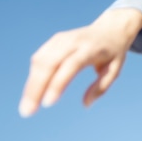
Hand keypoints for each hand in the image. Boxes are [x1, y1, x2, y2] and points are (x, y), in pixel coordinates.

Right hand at [18, 8, 141, 117]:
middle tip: (28, 112)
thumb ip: (100, 87)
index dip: (58, 83)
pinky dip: (33, 75)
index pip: (71, 65)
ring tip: (27, 107)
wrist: (110, 28)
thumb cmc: (113, 53)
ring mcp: (62, 39)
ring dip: (31, 84)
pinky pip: (39, 58)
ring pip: (40, 60)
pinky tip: (32, 92)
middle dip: (36, 88)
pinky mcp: (54, 40)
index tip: (48, 103)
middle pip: (50, 63)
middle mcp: (74, 41)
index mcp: (92, 48)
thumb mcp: (114, 69)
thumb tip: (85, 104)